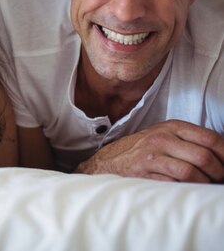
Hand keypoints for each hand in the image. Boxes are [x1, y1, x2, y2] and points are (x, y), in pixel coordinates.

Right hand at [75, 120, 223, 182]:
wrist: (106, 162)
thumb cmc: (139, 150)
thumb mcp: (162, 135)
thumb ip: (187, 140)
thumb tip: (220, 154)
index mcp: (170, 127)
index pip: (210, 138)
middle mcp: (161, 139)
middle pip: (203, 156)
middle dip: (218, 172)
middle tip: (220, 180)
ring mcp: (151, 157)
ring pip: (191, 172)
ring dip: (204, 184)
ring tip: (205, 187)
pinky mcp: (143, 175)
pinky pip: (173, 184)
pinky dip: (186, 190)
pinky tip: (188, 191)